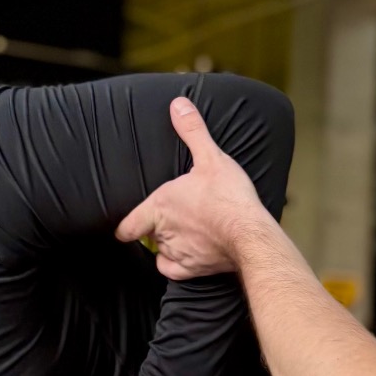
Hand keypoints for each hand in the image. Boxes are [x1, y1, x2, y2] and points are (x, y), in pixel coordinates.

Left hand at [115, 97, 268, 277]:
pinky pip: (171, 270)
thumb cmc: (229, 197)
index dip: (125, 226)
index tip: (127, 225)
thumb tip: (177, 105)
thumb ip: (191, 131)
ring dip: (167, 244)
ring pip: (161, 252)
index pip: (127, 225)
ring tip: (181, 234)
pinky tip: (183, 256)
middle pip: (148, 235)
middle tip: (171, 219)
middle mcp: (163, 233)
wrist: (249, 234)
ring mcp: (177, 253)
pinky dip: (174, 265)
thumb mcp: (210, 157)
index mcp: (160, 206)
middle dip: (156, 228)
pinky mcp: (192, 269)